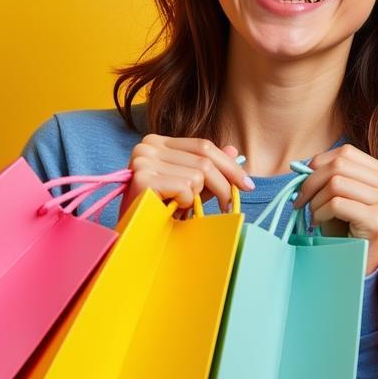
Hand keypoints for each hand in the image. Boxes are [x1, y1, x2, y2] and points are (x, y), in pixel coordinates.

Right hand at [119, 134, 254, 217]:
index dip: (229, 164)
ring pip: (198, 175)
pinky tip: (171, 210)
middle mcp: (147, 145)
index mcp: (157, 142)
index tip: (247, 184)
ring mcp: (143, 160)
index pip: (203, 146)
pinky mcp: (142, 178)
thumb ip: (209, 169)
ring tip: (183, 209)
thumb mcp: (188, 187)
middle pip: (205, 160)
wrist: (131, 236)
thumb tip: (235, 150)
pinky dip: (185, 204)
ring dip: (197, 198)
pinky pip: (185, 188)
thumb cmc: (158, 211)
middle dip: (224, 185)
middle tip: (229, 205)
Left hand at [294, 143, 377, 275]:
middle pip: (340, 165)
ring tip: (315, 214)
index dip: (319, 163)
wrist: (359, 266)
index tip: (304, 179)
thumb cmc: (350, 229)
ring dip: (316, 200)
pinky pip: (336, 204)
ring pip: (336, 183)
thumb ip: (333, 174)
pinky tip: (320, 223)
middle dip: (311, 180)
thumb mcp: (346, 195)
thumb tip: (301, 163)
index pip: (347, 153)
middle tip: (300, 198)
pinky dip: (320, 213)